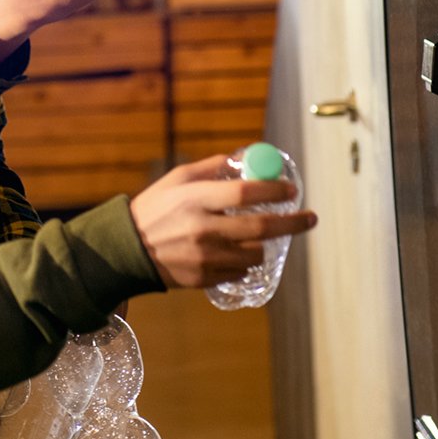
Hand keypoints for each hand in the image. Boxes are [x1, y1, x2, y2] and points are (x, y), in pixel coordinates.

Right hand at [129, 155, 318, 288]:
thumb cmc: (155, 208)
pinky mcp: (202, 279)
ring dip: (263, 246)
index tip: (292, 190)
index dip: (273, 190)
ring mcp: (203, 257)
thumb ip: (211, 169)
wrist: (127, 250)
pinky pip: (237, 273)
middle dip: (292, 223)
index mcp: (195, 199)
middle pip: (260, 227)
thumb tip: (244, 159)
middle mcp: (202, 229)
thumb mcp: (177, 179)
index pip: (245, 193)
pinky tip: (233, 254)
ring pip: (253, 255)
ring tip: (258, 238)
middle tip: (310, 218)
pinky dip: (242, 263)